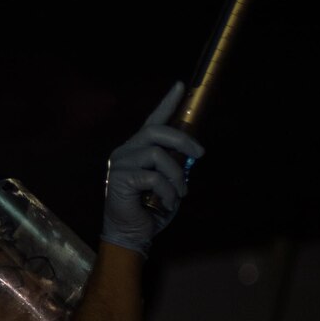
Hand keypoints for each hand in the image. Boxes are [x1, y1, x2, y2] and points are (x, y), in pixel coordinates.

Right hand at [99, 81, 204, 254]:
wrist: (132, 235)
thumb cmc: (151, 210)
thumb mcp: (170, 183)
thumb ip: (176, 166)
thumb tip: (192, 154)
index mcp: (137, 149)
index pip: (152, 120)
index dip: (167, 102)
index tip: (181, 85)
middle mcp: (126, 151)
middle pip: (155, 130)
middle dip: (182, 140)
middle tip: (199, 154)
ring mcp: (120, 164)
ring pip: (156, 153)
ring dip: (176, 175)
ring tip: (180, 193)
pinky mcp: (119, 178)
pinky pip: (152, 176)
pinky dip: (167, 190)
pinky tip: (167, 203)